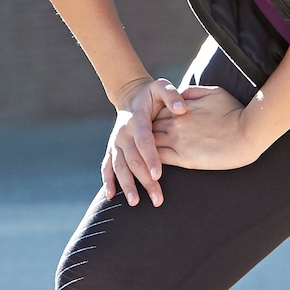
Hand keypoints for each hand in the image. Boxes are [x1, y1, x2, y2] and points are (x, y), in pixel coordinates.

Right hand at [103, 77, 192, 206]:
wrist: (131, 95)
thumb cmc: (152, 94)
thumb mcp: (162, 87)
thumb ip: (172, 95)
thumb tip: (181, 108)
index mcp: (137, 119)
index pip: (144, 141)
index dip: (150, 158)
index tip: (158, 174)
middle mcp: (123, 133)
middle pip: (133, 159)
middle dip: (144, 180)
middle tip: (157, 199)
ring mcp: (116, 142)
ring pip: (120, 166)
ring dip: (126, 185)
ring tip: (135, 202)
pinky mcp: (112, 148)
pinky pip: (107, 166)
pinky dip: (107, 180)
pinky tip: (110, 196)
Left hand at [150, 84, 263, 171]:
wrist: (248, 133)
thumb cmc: (236, 112)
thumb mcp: (215, 92)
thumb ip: (193, 92)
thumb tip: (180, 94)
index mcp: (181, 107)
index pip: (157, 111)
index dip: (154, 118)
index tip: (154, 125)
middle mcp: (175, 123)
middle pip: (149, 128)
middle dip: (145, 134)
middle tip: (142, 142)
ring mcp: (178, 141)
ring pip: (150, 145)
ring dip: (145, 150)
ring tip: (142, 157)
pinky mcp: (184, 158)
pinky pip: (159, 159)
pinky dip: (152, 162)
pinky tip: (150, 166)